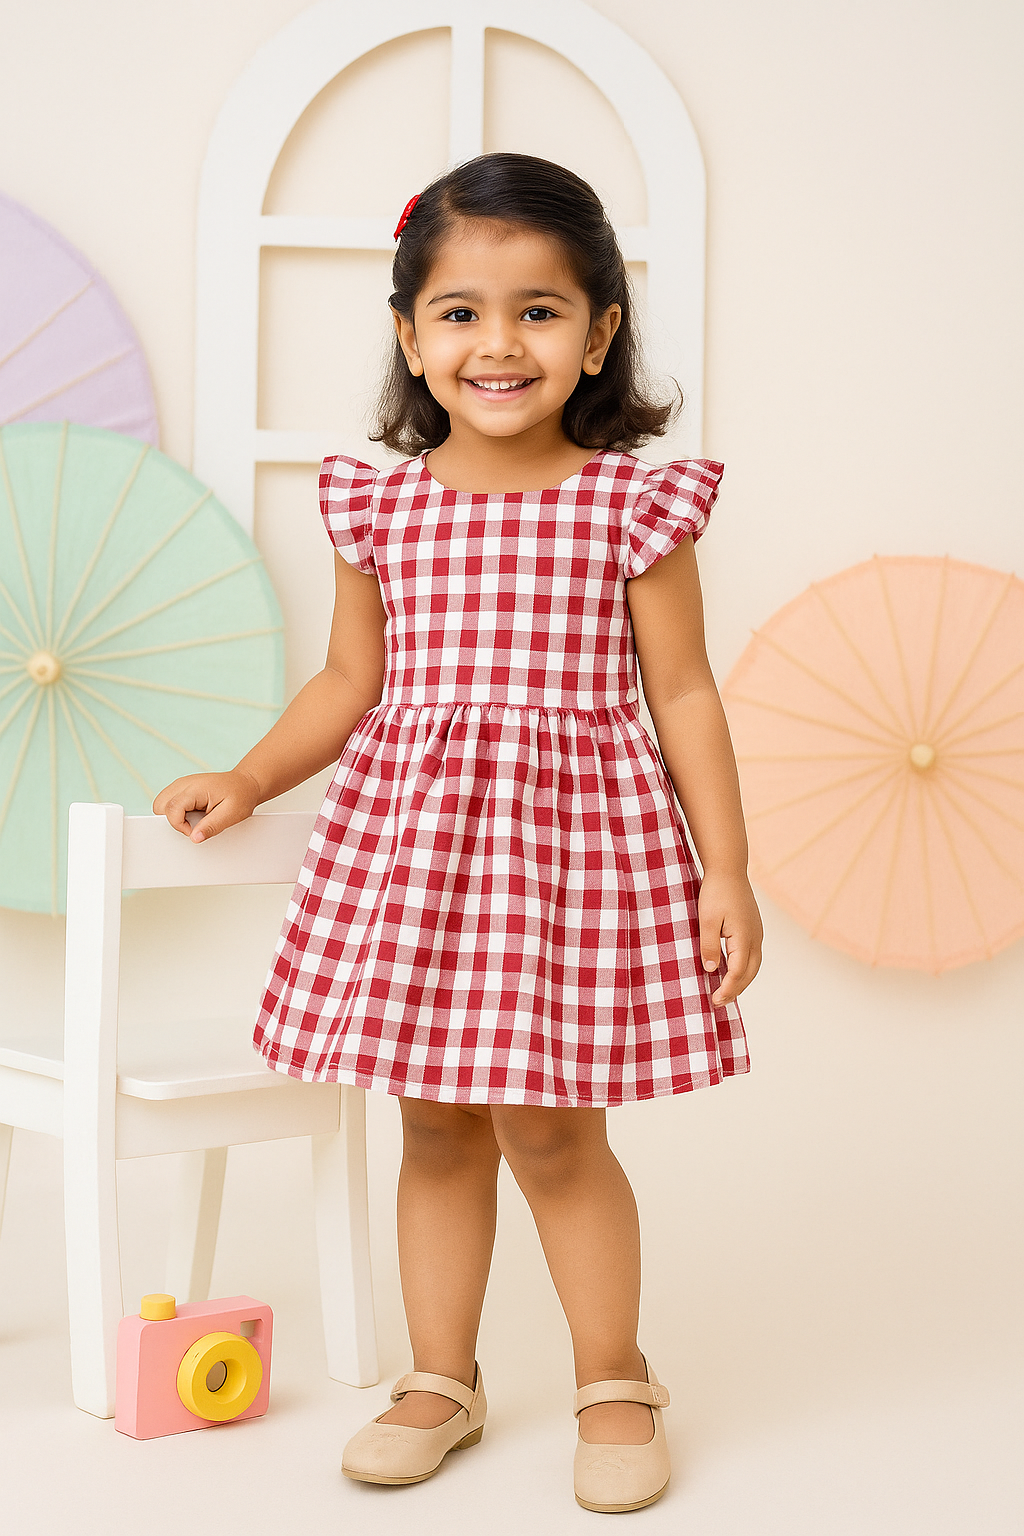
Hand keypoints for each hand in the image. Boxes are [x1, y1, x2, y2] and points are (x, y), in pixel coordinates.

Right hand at [152, 770, 261, 841]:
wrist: (246, 784)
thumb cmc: (240, 796)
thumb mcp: (231, 814)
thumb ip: (212, 826)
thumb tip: (194, 838)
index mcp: (194, 788)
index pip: (171, 809)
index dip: (179, 826)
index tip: (195, 831)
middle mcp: (183, 784)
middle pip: (159, 806)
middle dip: (172, 821)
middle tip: (194, 825)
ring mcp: (181, 785)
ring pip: (161, 805)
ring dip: (174, 816)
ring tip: (195, 818)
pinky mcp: (182, 789)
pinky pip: (169, 803)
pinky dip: (177, 813)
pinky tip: (194, 814)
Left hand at [697, 871, 762, 1006]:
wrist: (729, 869)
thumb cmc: (716, 892)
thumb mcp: (707, 919)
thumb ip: (710, 945)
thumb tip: (712, 970)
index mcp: (744, 937)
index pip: (738, 972)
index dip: (727, 988)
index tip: (714, 999)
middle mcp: (755, 937)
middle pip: (750, 973)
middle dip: (735, 990)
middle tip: (718, 1002)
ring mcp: (757, 933)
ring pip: (754, 965)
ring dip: (741, 981)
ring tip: (725, 992)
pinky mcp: (753, 928)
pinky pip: (752, 955)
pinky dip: (743, 969)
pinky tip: (731, 971)